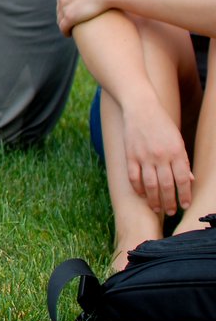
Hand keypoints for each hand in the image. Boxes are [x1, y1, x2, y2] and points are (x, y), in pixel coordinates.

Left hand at [57, 0, 114, 34]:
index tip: (72, 12)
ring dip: (64, 25)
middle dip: (64, 16)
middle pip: (59, 10)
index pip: (62, 0)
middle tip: (70, 23)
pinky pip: (63, 27)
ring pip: (60, 19)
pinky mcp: (70, 17)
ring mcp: (65, 7)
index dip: (66, 7)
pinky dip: (65, 32)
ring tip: (70, 30)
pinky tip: (69, 35)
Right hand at [121, 101, 193, 215]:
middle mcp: (161, 156)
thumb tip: (189, 180)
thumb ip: (183, 161)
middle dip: (170, 202)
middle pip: (167, 185)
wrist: (141, 108)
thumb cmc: (162, 124)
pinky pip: (133, 177)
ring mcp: (144, 156)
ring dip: (154, 200)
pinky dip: (138, 188)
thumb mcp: (178, 140)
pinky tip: (142, 195)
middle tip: (172, 212)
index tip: (185, 205)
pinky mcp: (130, 155)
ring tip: (157, 209)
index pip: (183, 179)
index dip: (185, 195)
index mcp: (176, 152)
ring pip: (150, 184)